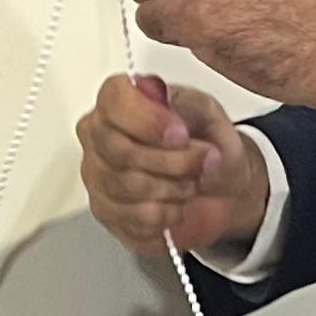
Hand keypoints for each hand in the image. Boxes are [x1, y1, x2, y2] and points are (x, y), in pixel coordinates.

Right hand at [75, 73, 269, 259]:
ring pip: (127, 187)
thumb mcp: (207, 112)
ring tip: (191, 183)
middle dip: (173, 161)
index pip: (113, 103)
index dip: (148, 122)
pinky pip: (131, 218)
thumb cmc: (205, 144)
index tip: (181, 135)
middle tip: (202, 161)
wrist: (218, 187)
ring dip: (173, 189)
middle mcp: (98, 134)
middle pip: (120, 151)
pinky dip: (166, 215)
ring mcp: (96, 174)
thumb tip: (160, 97)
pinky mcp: (105, 210)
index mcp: (118, 100)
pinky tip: (176, 205)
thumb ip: (185, 102)